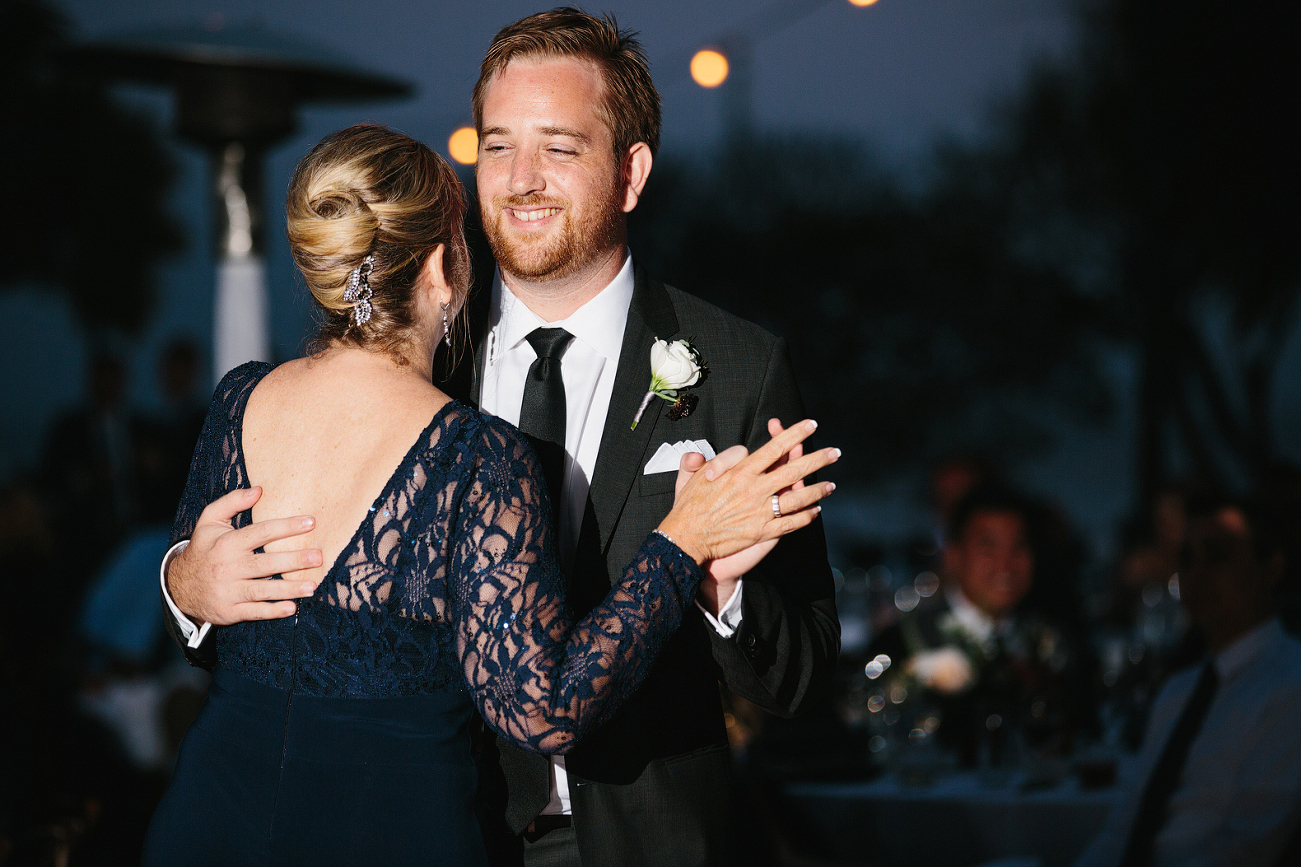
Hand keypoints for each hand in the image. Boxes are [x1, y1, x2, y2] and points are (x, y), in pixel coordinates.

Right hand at [166, 486, 322, 625]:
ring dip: (289, 589)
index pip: (261, 533)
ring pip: (262, 591)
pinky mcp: (229, 611)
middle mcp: (227, 568)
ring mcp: (228, 591)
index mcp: (227, 543)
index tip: (311, 522)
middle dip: (293, 561)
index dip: (286, 527)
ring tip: (313, 586)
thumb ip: (232, 502)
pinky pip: (254, 612)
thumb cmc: (204, 549)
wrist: (179, 586)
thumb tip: (259, 489)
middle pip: (265, 564)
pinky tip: (291, 608)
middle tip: (318, 557)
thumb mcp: (209, 521)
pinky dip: (272, 611)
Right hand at [673, 420, 814, 613]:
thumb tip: (700, 453)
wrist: (686, 539)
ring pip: (798, 498)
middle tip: (834, 452)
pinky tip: (815, 511)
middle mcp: (754, 489)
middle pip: (794, 470)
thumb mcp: (690, 476)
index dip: (795, 434)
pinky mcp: (762, 532)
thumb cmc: (688, 507)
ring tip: (831, 484)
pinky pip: (791, 523)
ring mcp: (760, 511)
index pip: (774, 448)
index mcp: (740, 471)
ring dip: (818, 490)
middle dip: (818, 459)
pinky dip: (806, 516)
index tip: (810, 425)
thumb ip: (699, 460)